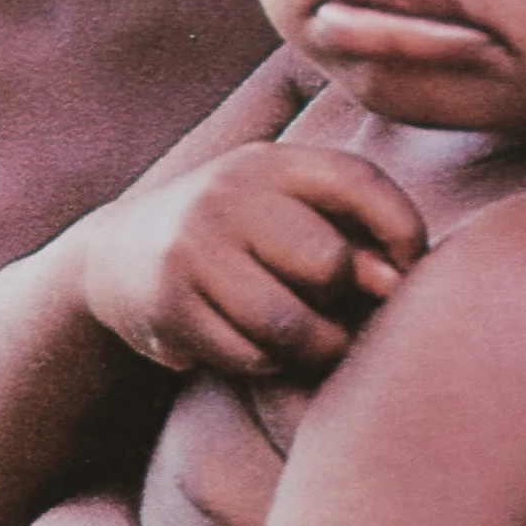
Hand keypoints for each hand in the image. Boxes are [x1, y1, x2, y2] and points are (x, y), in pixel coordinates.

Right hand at [79, 141, 424, 378]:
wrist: (116, 254)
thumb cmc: (233, 236)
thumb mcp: (282, 209)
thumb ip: (347, 233)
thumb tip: (396, 282)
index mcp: (269, 162)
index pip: (357, 179)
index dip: (401, 227)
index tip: (409, 267)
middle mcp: (228, 195)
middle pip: (329, 265)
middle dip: (346, 305)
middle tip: (335, 316)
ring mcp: (192, 248)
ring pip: (291, 325)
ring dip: (314, 349)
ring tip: (308, 345)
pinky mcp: (168, 303)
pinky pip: (249, 356)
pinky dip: (266, 363)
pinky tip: (252, 346)